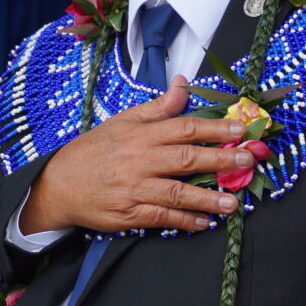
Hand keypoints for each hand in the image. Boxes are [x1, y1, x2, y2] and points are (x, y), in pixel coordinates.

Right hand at [19, 78, 256, 233]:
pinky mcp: (129, 214)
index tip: (240, 129)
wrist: (58, 185)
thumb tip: (183, 84)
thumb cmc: (95, 151)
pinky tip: (205, 222)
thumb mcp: (123, 122)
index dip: (214, 128)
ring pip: (177, 193)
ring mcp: (134, 189)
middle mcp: (139, 161)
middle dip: (220, 160)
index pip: (183, 128)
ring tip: (234, 204)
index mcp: (140, 135)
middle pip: (185, 159)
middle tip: (247, 161)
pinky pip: (163, 218)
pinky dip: (186, 221)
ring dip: (208, 199)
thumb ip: (158, 107)